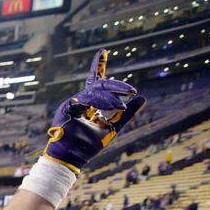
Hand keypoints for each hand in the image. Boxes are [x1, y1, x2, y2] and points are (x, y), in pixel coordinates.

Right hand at [44, 49, 144, 172]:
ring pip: (94, 91)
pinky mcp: (66, 108)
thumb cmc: (88, 145)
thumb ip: (126, 113)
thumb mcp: (113, 127)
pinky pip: (85, 99)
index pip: (96, 80)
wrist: (72, 158)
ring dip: (111, 97)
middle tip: (131, 90)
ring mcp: (73, 103)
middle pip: (99, 84)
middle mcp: (80, 100)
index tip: (104, 51)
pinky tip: (111, 107)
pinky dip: (99, 102)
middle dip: (116, 85)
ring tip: (122, 107)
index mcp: (90, 103)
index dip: (99, 65)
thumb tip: (142, 97)